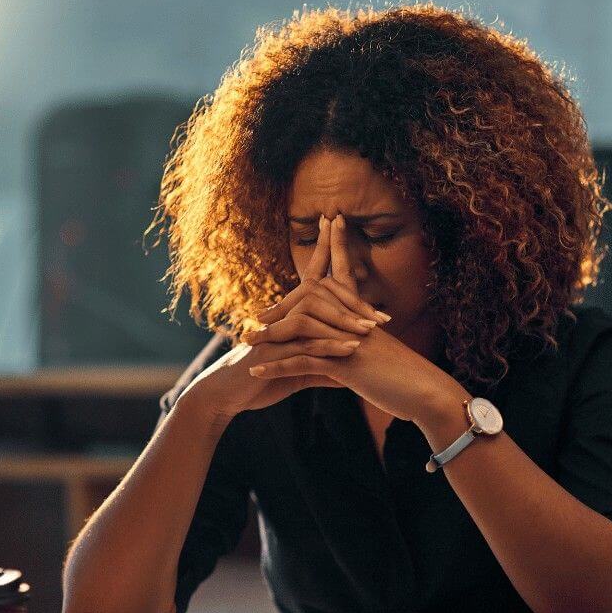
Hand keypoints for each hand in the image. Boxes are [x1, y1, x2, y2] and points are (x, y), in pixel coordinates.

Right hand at [179, 215, 383, 420]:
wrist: (227, 394)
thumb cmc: (263, 378)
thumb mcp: (300, 369)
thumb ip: (325, 361)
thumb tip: (352, 361)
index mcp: (293, 315)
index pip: (313, 275)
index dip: (324, 247)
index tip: (335, 219)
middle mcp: (283, 315)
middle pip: (320, 293)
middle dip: (353, 300)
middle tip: (384, 317)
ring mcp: (276, 330)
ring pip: (314, 316)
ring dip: (344, 324)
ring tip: (371, 335)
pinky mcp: (271, 350)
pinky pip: (304, 344)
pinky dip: (329, 347)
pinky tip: (350, 350)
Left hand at [246, 215, 467, 424]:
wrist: (427, 392)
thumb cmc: (411, 377)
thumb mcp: (385, 354)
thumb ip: (368, 343)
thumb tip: (358, 340)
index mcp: (365, 315)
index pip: (347, 273)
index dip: (338, 246)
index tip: (332, 220)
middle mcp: (354, 321)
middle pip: (312, 298)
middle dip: (282, 305)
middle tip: (256, 316)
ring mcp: (348, 340)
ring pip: (299, 329)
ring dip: (270, 338)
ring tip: (246, 345)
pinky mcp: (343, 364)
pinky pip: (301, 362)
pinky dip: (276, 367)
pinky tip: (255, 373)